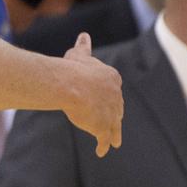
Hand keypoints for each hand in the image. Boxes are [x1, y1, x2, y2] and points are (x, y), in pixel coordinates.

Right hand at [60, 33, 123, 156]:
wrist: (70, 84)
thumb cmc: (72, 67)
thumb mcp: (79, 54)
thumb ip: (84, 47)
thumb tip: (84, 35)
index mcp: (112, 79)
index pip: (113, 88)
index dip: (107, 94)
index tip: (103, 98)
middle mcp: (116, 98)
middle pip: (116, 108)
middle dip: (113, 114)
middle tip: (110, 120)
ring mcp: (111, 114)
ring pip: (114, 127)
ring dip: (113, 134)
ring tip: (114, 141)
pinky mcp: (103, 128)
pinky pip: (104, 139)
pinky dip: (103, 145)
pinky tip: (101, 151)